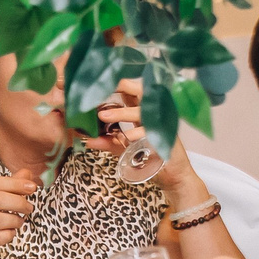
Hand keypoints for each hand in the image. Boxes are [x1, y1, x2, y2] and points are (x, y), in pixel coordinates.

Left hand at [96, 77, 202, 205]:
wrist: (171, 175)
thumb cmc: (149, 157)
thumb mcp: (123, 147)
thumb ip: (106, 141)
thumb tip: (86, 139)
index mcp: (143, 110)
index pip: (130, 90)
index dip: (116, 83)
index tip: (98, 83)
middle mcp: (153, 112)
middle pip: (140, 92)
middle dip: (121, 88)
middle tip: (101, 91)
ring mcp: (161, 122)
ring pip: (142, 111)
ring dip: (121, 113)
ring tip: (103, 115)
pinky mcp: (166, 135)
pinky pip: (150, 131)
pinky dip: (136, 133)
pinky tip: (125, 137)